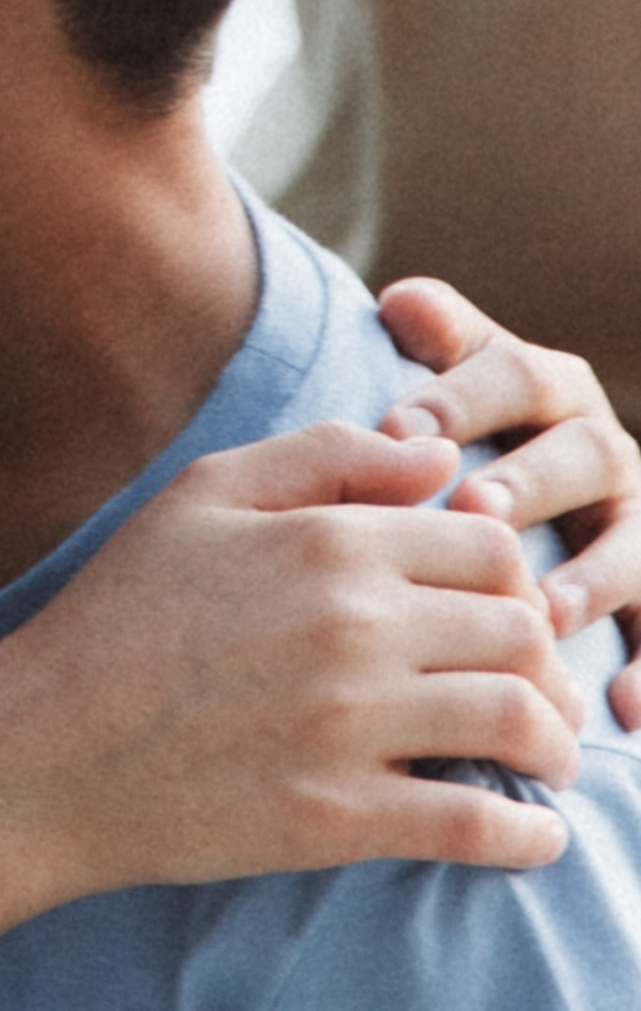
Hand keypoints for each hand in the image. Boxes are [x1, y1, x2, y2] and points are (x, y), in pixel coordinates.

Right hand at [0, 417, 582, 904]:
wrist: (38, 751)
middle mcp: (353, 627)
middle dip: (548, 663)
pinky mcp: (336, 819)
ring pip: (518, 721)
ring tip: (547, 758)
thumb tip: (436, 456)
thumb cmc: (116, 615)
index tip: (506, 614)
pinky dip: (528, 834)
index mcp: (328, 541)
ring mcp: (349, 726)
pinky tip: (536, 835)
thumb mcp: (201, 495)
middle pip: (522, 631)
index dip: (515, 581)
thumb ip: (326, 454)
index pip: (491, 548)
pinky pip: (475, 825)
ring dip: (555, 743)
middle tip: (542, 692)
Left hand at [373, 279, 640, 721]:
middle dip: (532, 481)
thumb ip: (438, 341)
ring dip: (596, 576)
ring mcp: (640, 522)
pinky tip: (626, 710)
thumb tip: (401, 300)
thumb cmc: (466, 438)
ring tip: (545, 612)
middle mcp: (604, 450)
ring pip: (636, 541)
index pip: (517, 375)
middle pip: (584, 453)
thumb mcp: (459, 381)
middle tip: (473, 509)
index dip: (460, 398)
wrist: (525, 502)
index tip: (394, 428)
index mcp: (551, 390)